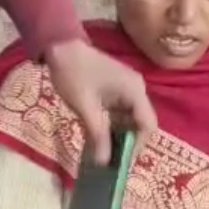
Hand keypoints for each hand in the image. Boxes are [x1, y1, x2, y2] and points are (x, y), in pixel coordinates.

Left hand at [44, 39, 156, 163]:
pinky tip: (99, 138)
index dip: (138, 146)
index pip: (148, 125)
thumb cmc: (73, 73)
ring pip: (131, 120)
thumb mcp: (85, 106)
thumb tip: (103, 162)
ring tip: (104, 153)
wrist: (60, 46)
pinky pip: (121, 114)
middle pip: (142, 124)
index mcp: (134, 91)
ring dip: (119, 136)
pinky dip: (112, 127)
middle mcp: (136, 90)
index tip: (121, 161)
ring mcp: (127, 90)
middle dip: (128, 143)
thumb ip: (97, 134)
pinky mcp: (117, 91)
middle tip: (112, 161)